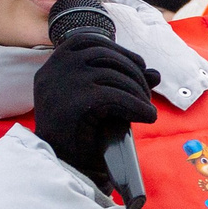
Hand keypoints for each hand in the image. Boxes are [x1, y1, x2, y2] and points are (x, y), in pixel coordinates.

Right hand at [31, 32, 155, 188]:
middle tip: (146, 92)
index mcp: (52, 66)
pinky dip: (137, 106)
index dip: (119, 50)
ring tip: (145, 108)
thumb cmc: (81, 134)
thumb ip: (122, 82)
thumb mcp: (100, 101)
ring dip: (138, 90)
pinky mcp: (75, 103)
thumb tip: (155, 73)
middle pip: (104, 54)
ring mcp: (62, 84)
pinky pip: (116, 96)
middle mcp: (53, 70)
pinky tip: (147, 116)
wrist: (64, 167)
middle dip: (133, 71)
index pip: (87, 41)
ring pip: (113, 75)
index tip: (138, 65)